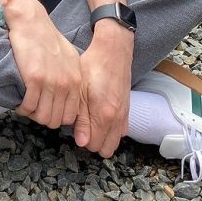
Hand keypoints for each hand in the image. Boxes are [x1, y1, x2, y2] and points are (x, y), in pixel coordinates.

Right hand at [6, 0, 82, 128]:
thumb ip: (70, 77)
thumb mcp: (68, 57)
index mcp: (76, 79)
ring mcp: (51, 82)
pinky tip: (19, 102)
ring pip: (42, 116)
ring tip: (26, 106)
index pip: (70, 115)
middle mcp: (66, 83)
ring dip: (32, 115)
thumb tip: (65, 96)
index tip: (46, 110)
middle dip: (43, 118)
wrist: (31, 21)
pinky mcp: (34, 78)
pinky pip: (29, 106)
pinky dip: (22, 108)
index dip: (56, 117)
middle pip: (56, 120)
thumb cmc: (46, 37)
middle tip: (33, 109)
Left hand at [73, 24, 133, 156]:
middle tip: (81, 127)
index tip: (74, 128)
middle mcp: (117, 119)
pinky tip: (101, 117)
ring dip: (103, 137)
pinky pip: (121, 131)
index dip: (81, 140)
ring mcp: (124, 115)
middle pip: (105, 149)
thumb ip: (81, 119)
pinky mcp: (127, 110)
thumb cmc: (92, 67)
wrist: (113, 52)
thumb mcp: (80, 91)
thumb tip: (81, 142)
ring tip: (91, 123)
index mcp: (103, 116)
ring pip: (114, 141)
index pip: (92, 146)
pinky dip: (112, 130)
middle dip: (92, 142)